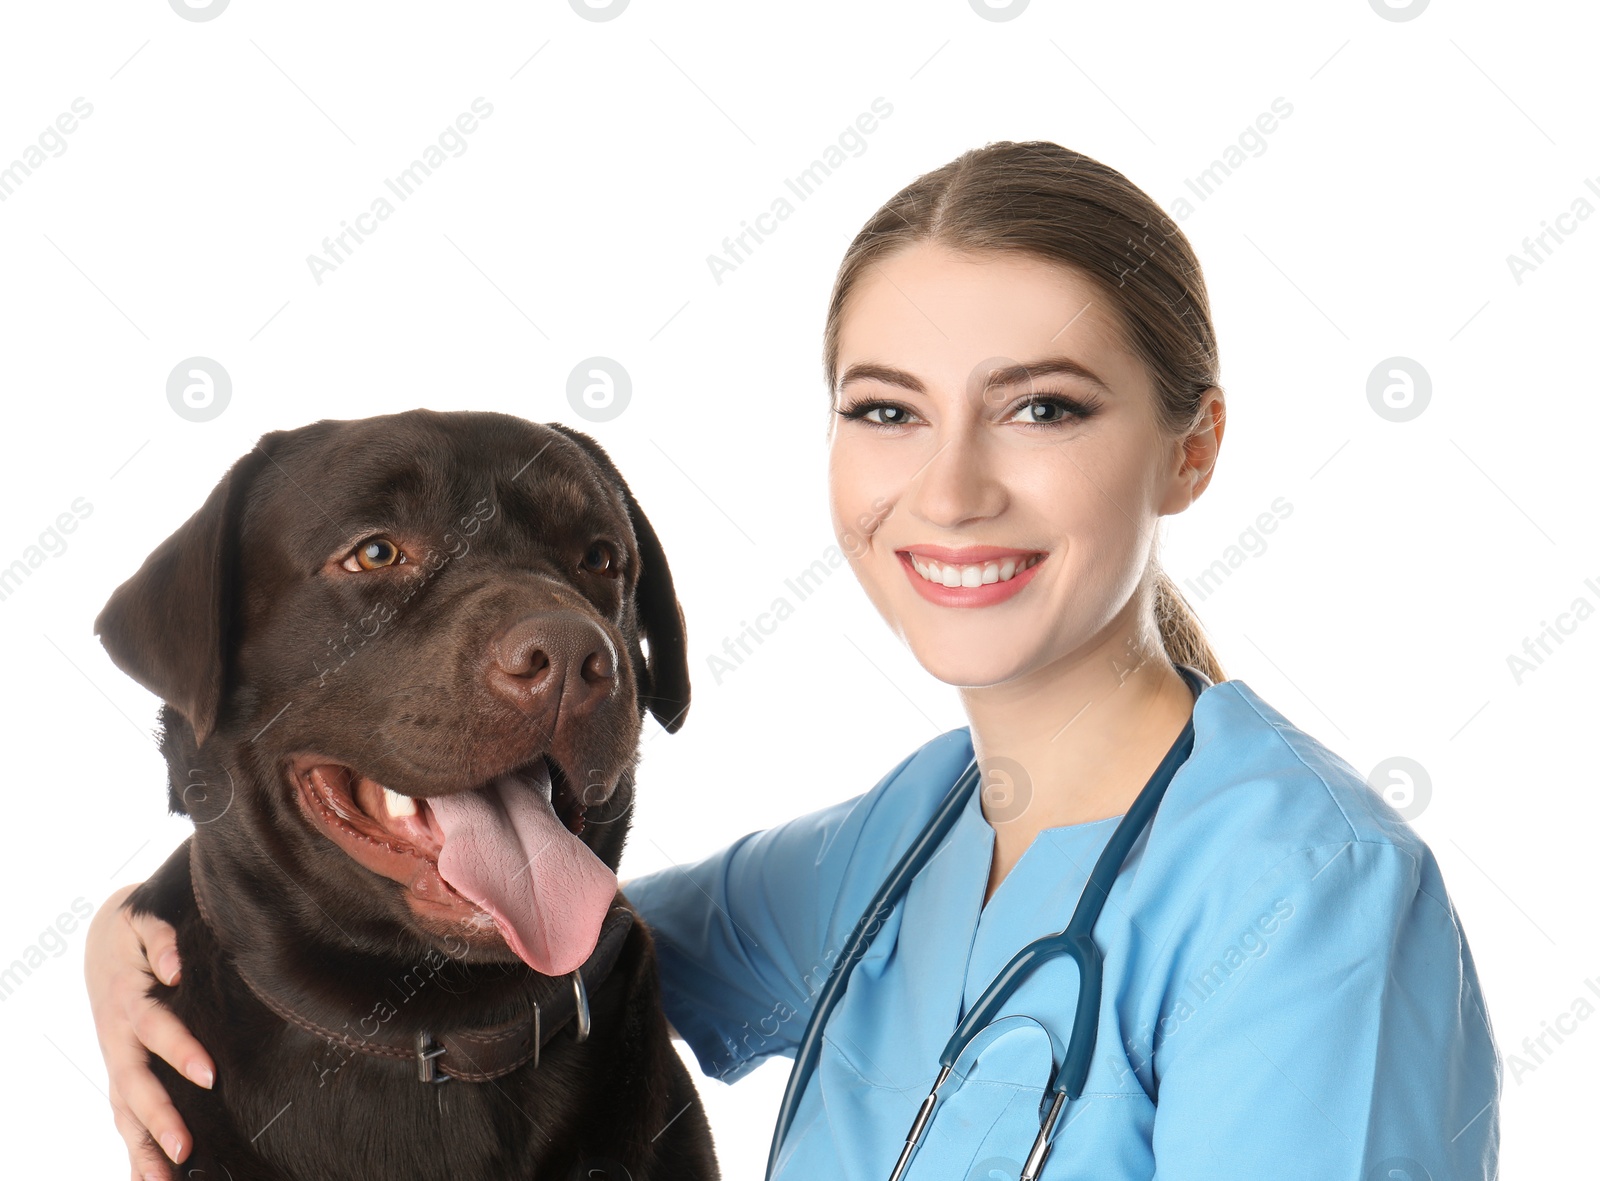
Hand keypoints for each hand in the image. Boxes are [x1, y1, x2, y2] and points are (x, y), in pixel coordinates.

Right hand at [85, 884, 215, 1179]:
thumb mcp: (145, 922)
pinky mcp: (119, 1072)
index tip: (209, 1075)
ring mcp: (116, 1059)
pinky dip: (134, 1150)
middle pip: (137, 1083)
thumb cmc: (137, 932)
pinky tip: (149, 1180)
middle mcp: (119, 1038)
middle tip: (186, 1147)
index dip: (180, 1050)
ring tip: (166, 1179)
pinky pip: (122, 1116)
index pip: (156, 1029)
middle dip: (160, 1117)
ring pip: (124, 1109)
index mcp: (130, 999)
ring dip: (144, 1145)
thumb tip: (175, 968)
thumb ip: (161, 939)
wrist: (105, 938)